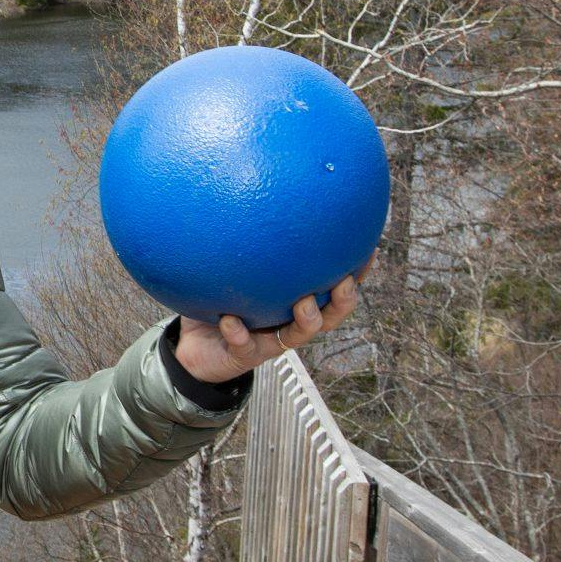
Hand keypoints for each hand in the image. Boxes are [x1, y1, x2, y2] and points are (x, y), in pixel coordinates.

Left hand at [173, 261, 371, 384]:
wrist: (191, 350)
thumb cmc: (218, 306)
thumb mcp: (234, 274)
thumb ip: (246, 248)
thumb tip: (250, 205)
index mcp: (293, 304)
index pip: (332, 289)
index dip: (355, 275)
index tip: (369, 251)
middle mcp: (287, 323)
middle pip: (329, 316)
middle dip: (342, 301)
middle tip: (344, 282)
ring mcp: (268, 340)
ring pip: (298, 335)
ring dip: (306, 319)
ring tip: (303, 302)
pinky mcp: (243, 355)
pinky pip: (243, 344)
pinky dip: (238, 332)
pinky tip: (230, 319)